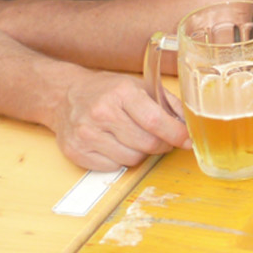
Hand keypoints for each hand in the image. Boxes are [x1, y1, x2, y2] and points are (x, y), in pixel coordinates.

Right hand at [52, 69, 189, 170]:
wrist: (64, 96)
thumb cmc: (107, 91)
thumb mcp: (138, 86)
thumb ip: (166, 103)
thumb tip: (188, 124)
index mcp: (121, 93)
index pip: (155, 121)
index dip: (176, 134)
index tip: (188, 141)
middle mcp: (101, 113)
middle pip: (146, 144)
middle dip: (162, 145)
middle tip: (164, 141)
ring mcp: (86, 134)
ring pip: (132, 159)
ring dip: (141, 153)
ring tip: (134, 138)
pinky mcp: (76, 152)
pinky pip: (113, 167)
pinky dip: (120, 160)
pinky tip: (115, 145)